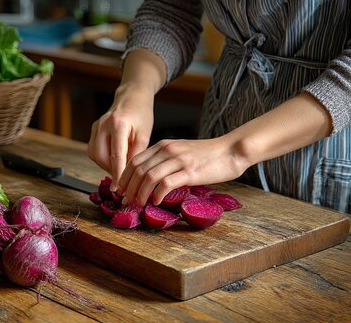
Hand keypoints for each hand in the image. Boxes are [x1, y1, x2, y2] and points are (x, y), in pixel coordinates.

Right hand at [87, 93, 153, 190]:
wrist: (132, 97)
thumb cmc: (141, 114)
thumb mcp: (144, 135)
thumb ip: (135, 155)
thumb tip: (129, 176)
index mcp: (118, 124)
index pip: (116, 154)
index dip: (117, 173)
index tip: (120, 187)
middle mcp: (103, 124)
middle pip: (100, 156)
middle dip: (110, 170)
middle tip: (122, 178)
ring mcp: (96, 126)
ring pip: (94, 154)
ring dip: (106, 165)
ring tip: (119, 167)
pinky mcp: (93, 129)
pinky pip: (94, 149)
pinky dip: (103, 158)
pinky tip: (114, 159)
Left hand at [118, 137, 247, 206]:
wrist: (231, 151)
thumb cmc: (207, 155)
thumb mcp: (181, 151)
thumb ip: (165, 160)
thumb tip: (148, 177)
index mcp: (163, 145)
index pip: (135, 160)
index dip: (124, 176)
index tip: (120, 190)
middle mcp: (167, 150)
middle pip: (138, 169)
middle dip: (128, 187)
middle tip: (124, 201)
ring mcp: (178, 160)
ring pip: (148, 176)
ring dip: (139, 193)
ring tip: (138, 204)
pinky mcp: (189, 171)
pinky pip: (166, 183)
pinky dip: (157, 194)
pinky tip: (156, 202)